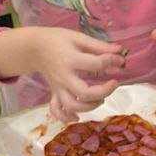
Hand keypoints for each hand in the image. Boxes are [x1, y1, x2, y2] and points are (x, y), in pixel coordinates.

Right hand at [0, 27, 124, 121]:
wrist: (34, 47)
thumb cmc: (58, 40)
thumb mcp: (78, 38)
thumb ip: (99, 46)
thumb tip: (119, 52)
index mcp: (71, 59)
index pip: (96, 64)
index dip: (112, 61)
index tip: (120, 60)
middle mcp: (64, 77)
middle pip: (84, 93)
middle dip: (103, 92)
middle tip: (114, 83)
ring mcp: (58, 88)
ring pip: (72, 106)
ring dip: (89, 107)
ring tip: (100, 99)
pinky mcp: (54, 94)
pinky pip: (57, 110)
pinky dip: (66, 117)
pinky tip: (77, 117)